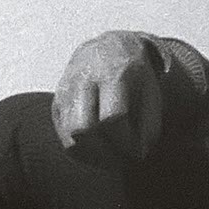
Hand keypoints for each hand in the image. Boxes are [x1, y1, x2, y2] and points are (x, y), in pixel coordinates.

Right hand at [52, 31, 164, 163]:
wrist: (108, 48)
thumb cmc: (135, 75)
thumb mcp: (151, 91)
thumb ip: (150, 123)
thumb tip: (138, 154)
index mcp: (112, 74)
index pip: (112, 117)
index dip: (125, 141)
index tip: (137, 151)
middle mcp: (83, 80)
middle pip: (84, 128)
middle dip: (105, 153)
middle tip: (121, 160)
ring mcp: (65, 91)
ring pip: (70, 137)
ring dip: (92, 157)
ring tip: (111, 159)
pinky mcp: (57, 103)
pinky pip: (64, 138)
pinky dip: (82, 152)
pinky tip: (99, 152)